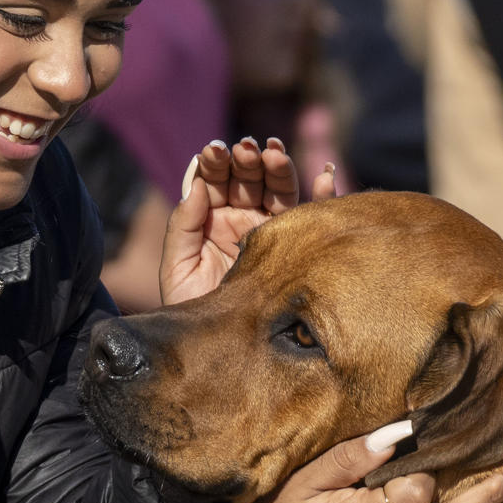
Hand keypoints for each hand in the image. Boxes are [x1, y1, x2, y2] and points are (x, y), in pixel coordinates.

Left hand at [160, 137, 336, 305]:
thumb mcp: (178, 268)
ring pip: (281, 191)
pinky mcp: (298, 248)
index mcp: (213, 220)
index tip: (211, 151)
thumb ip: (182, 226)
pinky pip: (314, 217)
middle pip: (251, 181)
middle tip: (245, 149)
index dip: (216, 164)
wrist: (217, 352)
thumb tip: (197, 182)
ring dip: (280, 169)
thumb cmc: (191, 312)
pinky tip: (325, 175)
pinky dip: (324, 194)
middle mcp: (245, 220)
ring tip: (274, 154)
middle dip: (248, 161)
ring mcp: (273, 231)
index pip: (217, 182)